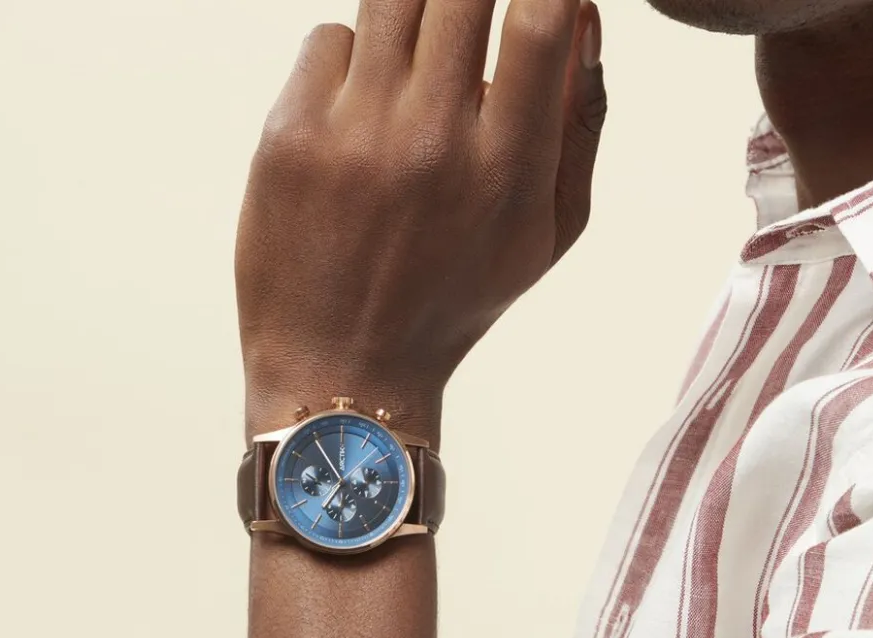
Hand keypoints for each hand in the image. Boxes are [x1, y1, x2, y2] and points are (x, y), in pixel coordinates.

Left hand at [236, 0, 605, 441]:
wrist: (343, 366)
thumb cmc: (450, 303)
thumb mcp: (545, 238)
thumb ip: (578, 126)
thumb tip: (582, 18)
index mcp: (505, 170)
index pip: (540, 17)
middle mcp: (429, 140)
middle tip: (469, 25)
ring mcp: (353, 133)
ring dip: (415, 16)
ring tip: (415, 70)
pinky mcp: (289, 134)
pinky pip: (330, 40)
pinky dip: (353, 62)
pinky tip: (357, 120)